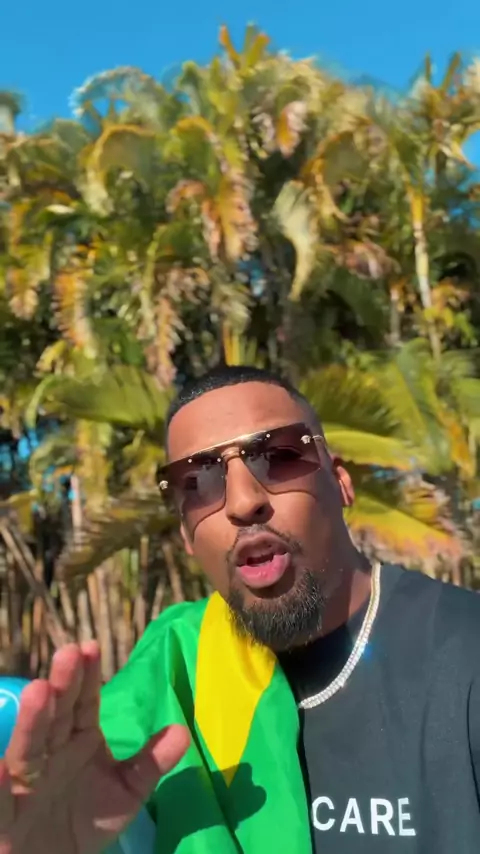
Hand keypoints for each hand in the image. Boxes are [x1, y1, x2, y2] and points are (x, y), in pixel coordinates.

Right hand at [0, 642, 188, 853]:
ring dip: (32, 721)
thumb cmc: (86, 819)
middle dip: (63, 685)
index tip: (91, 648)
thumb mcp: (125, 792)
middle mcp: (49, 753)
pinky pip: (0, 802)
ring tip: (39, 690)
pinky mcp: (6, 816)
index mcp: (77, 740)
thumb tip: (183, 731)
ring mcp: (25, 782)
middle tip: (69, 653)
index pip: (83, 703)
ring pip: (28, 749)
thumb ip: (151, 763)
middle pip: (57, 716)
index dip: (86, 677)